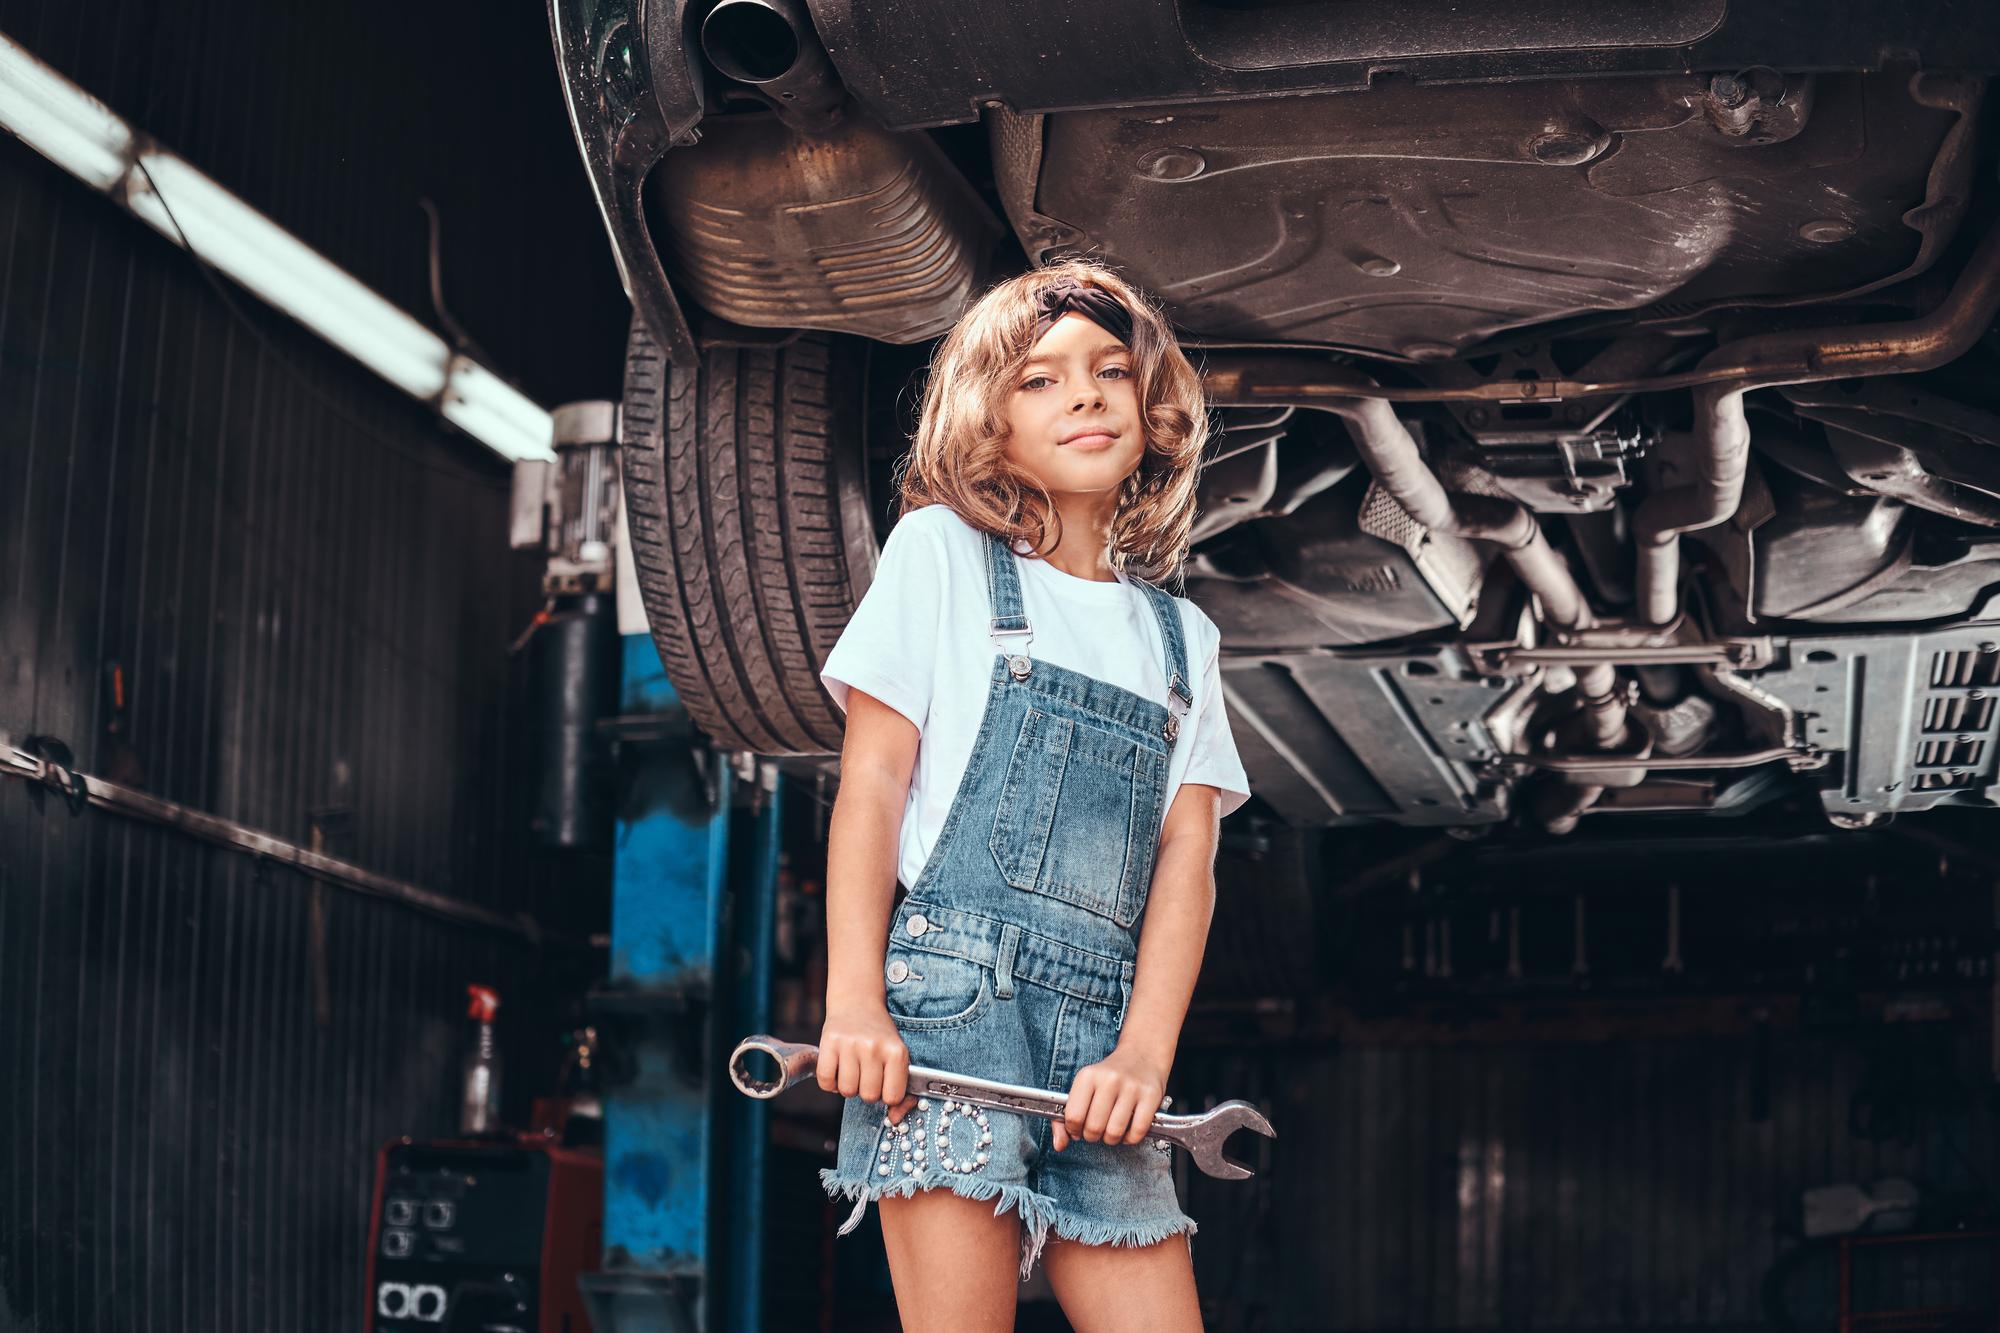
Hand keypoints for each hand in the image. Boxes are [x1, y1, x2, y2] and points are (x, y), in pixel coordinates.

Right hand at [816, 1001, 918, 1123]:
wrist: (857, 1003)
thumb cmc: (880, 1036)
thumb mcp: (897, 1056)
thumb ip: (901, 1090)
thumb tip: (895, 1119)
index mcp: (896, 1052)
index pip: (892, 1096)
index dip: (886, 1095)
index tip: (884, 1083)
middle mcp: (874, 1047)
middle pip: (869, 1096)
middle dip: (867, 1090)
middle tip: (866, 1074)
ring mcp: (850, 1044)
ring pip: (847, 1091)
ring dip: (848, 1086)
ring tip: (852, 1069)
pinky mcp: (829, 1042)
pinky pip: (826, 1081)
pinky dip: (830, 1083)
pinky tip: (838, 1069)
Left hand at [1052, 1045, 1167, 1150]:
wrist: (1142, 1055)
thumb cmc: (1110, 1076)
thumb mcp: (1084, 1087)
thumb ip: (1066, 1116)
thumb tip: (1060, 1144)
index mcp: (1088, 1076)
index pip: (1073, 1116)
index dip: (1074, 1129)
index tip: (1078, 1128)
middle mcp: (1110, 1079)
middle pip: (1093, 1128)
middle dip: (1092, 1136)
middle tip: (1096, 1130)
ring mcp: (1132, 1088)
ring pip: (1114, 1133)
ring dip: (1111, 1139)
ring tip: (1111, 1129)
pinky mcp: (1151, 1096)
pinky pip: (1137, 1132)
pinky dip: (1130, 1138)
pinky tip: (1127, 1129)